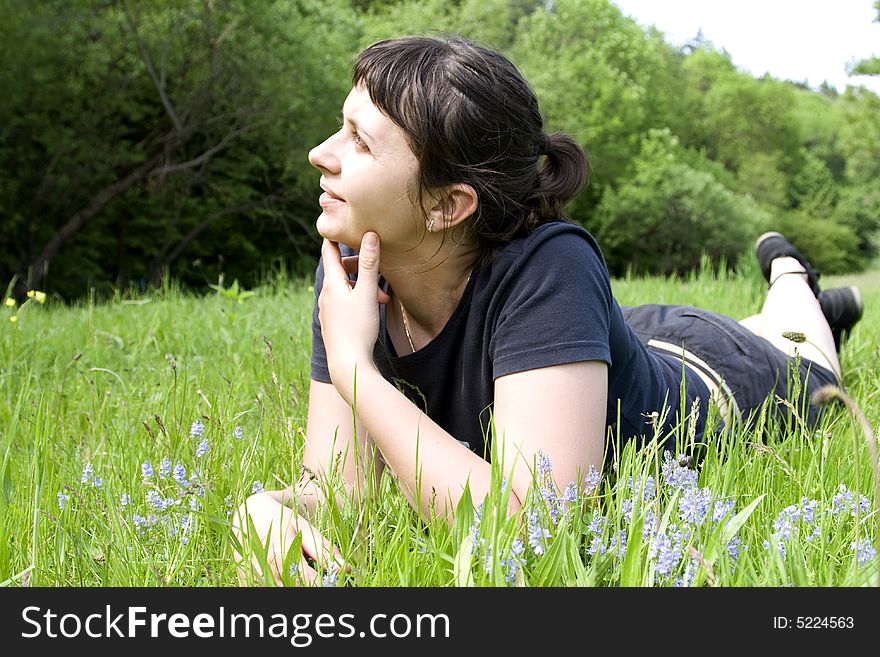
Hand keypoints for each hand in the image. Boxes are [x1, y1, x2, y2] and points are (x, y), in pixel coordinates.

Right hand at [233, 492, 348, 585]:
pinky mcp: (245, 580)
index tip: (330, 579)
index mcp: (285, 554)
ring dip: (293, 585)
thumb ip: (324, 551)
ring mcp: (255, 575)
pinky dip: (278, 584)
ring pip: (280, 591)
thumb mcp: (306, 530)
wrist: (251, 512)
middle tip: (313, 573)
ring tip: (297, 570)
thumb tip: (346, 570)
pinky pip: (265, 589)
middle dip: (309, 585)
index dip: (324, 584)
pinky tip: (283, 575)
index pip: (311, 583)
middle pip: (296, 590)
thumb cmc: (283, 520)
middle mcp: (268, 567)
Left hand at [318, 232, 385, 402]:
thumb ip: (369, 263)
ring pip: (345, 288)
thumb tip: (369, 234)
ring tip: (382, 299)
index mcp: (331, 284)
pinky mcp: (333, 323)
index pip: (329, 250)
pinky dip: (358, 300)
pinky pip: (345, 303)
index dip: (336, 235)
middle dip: (360, 267)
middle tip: (379, 271)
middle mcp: (325, 295)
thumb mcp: (367, 293)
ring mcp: (327, 310)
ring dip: (363, 287)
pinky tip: (371, 310)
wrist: (348, 365)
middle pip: (340, 270)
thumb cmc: (358, 328)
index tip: (342, 222)